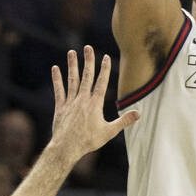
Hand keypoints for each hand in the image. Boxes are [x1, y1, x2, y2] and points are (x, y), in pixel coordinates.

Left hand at [51, 46, 138, 161]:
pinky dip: (57, 79)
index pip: (101, 82)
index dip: (104, 69)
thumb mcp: (109, 132)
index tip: (106, 57)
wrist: (67, 148)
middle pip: (87, 76)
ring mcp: (70, 102)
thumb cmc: (89, 141)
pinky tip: (55, 68)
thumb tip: (139, 113)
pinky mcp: (60, 107)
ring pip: (72, 80)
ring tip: (72, 52)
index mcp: (95, 104)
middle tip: (88, 47)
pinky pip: (59, 90)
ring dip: (72, 65)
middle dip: (88, 61)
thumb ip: (124, 121)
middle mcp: (82, 100)